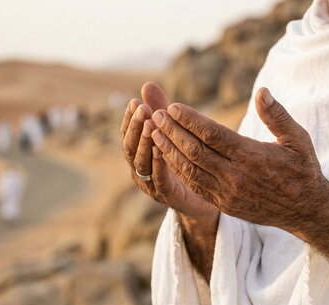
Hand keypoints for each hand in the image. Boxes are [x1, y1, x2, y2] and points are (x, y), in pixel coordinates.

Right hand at [120, 82, 218, 279]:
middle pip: (129, 147)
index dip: (130, 118)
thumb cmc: (184, 161)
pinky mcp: (166, 194)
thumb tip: (147, 83)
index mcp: (138, 154)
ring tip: (150, 125)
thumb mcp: (172, 133)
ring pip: (140, 163)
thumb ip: (159, 111)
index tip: (136, 101)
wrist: (201, 197)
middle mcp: (139, 169)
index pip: (126, 133)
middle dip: (135, 127)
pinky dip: (158, 164)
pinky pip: (159, 179)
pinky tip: (162, 149)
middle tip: (143, 109)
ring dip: (144, 142)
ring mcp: (150, 184)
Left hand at [150, 87, 328, 272]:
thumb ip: (277, 116)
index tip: (172, 107)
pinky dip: (179, 170)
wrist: (305, 210)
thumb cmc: (303, 169)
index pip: (213, 134)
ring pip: (190, 169)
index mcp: (252, 156)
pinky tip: (167, 156)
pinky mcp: (224, 204)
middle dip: (172, 131)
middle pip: (195, 150)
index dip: (189, 120)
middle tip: (155, 115)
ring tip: (155, 132)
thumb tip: (262, 91)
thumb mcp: (298, 139)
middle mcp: (236, 176)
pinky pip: (195, 185)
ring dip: (170, 150)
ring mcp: (228, 193)